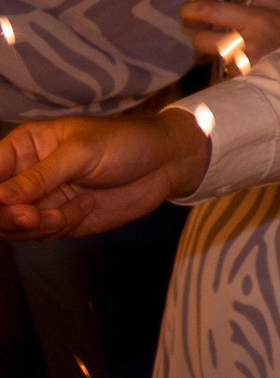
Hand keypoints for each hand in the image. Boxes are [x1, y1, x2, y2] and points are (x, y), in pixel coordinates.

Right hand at [0, 108, 210, 238]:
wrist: (167, 162)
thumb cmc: (126, 142)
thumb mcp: (82, 152)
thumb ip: (40, 175)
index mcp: (24, 147)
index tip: (4, 203)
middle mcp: (26, 175)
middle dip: (8, 215)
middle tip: (33, 215)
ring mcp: (42, 199)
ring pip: (13, 226)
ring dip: (34, 226)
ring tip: (61, 214)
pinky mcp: (60, 220)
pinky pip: (41, 235)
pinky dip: (58, 228)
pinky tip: (86, 207)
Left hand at [180, 0, 279, 70]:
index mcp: (255, 20)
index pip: (211, 12)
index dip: (191, 10)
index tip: (186, 10)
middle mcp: (245, 44)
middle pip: (200, 41)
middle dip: (199, 35)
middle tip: (206, 29)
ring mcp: (243, 65)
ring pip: (209, 57)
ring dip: (212, 50)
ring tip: (225, 44)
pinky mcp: (242, 80)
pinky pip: (221, 70)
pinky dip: (225, 64)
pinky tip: (238, 59)